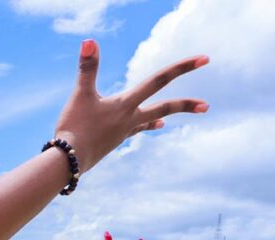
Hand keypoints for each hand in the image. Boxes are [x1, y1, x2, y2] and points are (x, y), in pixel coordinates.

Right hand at [55, 39, 208, 170]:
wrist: (67, 163)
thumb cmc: (73, 128)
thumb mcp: (80, 95)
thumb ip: (87, 68)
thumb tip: (89, 41)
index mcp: (125, 104)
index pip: (158, 81)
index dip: (181, 68)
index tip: (204, 60)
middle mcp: (130, 119)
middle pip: (163, 107)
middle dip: (185, 105)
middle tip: (206, 107)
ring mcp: (123, 132)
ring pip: (150, 119)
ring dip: (166, 113)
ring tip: (182, 114)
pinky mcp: (114, 141)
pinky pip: (136, 130)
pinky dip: (147, 124)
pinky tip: (155, 124)